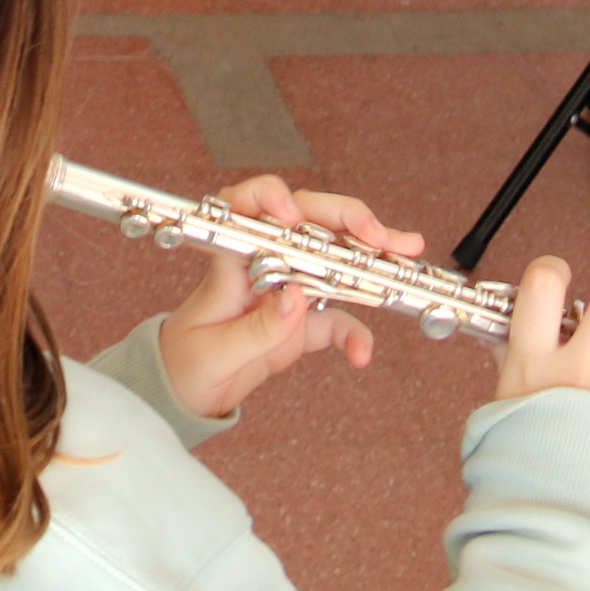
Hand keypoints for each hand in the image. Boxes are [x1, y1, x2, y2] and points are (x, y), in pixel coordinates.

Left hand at [156, 174, 402, 420]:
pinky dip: (356, 333)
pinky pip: (337, 320)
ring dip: (370, 258)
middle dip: (347, 219)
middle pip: (308, 223)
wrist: (185, 392)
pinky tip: (362, 354)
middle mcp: (264, 265)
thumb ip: (256, 329)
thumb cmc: (186, 362)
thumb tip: (295, 298)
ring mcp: (287, 291)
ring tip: (404, 259)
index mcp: (232, 261)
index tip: (294, 215)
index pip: (246, 207)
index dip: (270, 198)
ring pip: (333, 259)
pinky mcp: (301, 322)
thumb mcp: (216, 351)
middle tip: (379, 236)